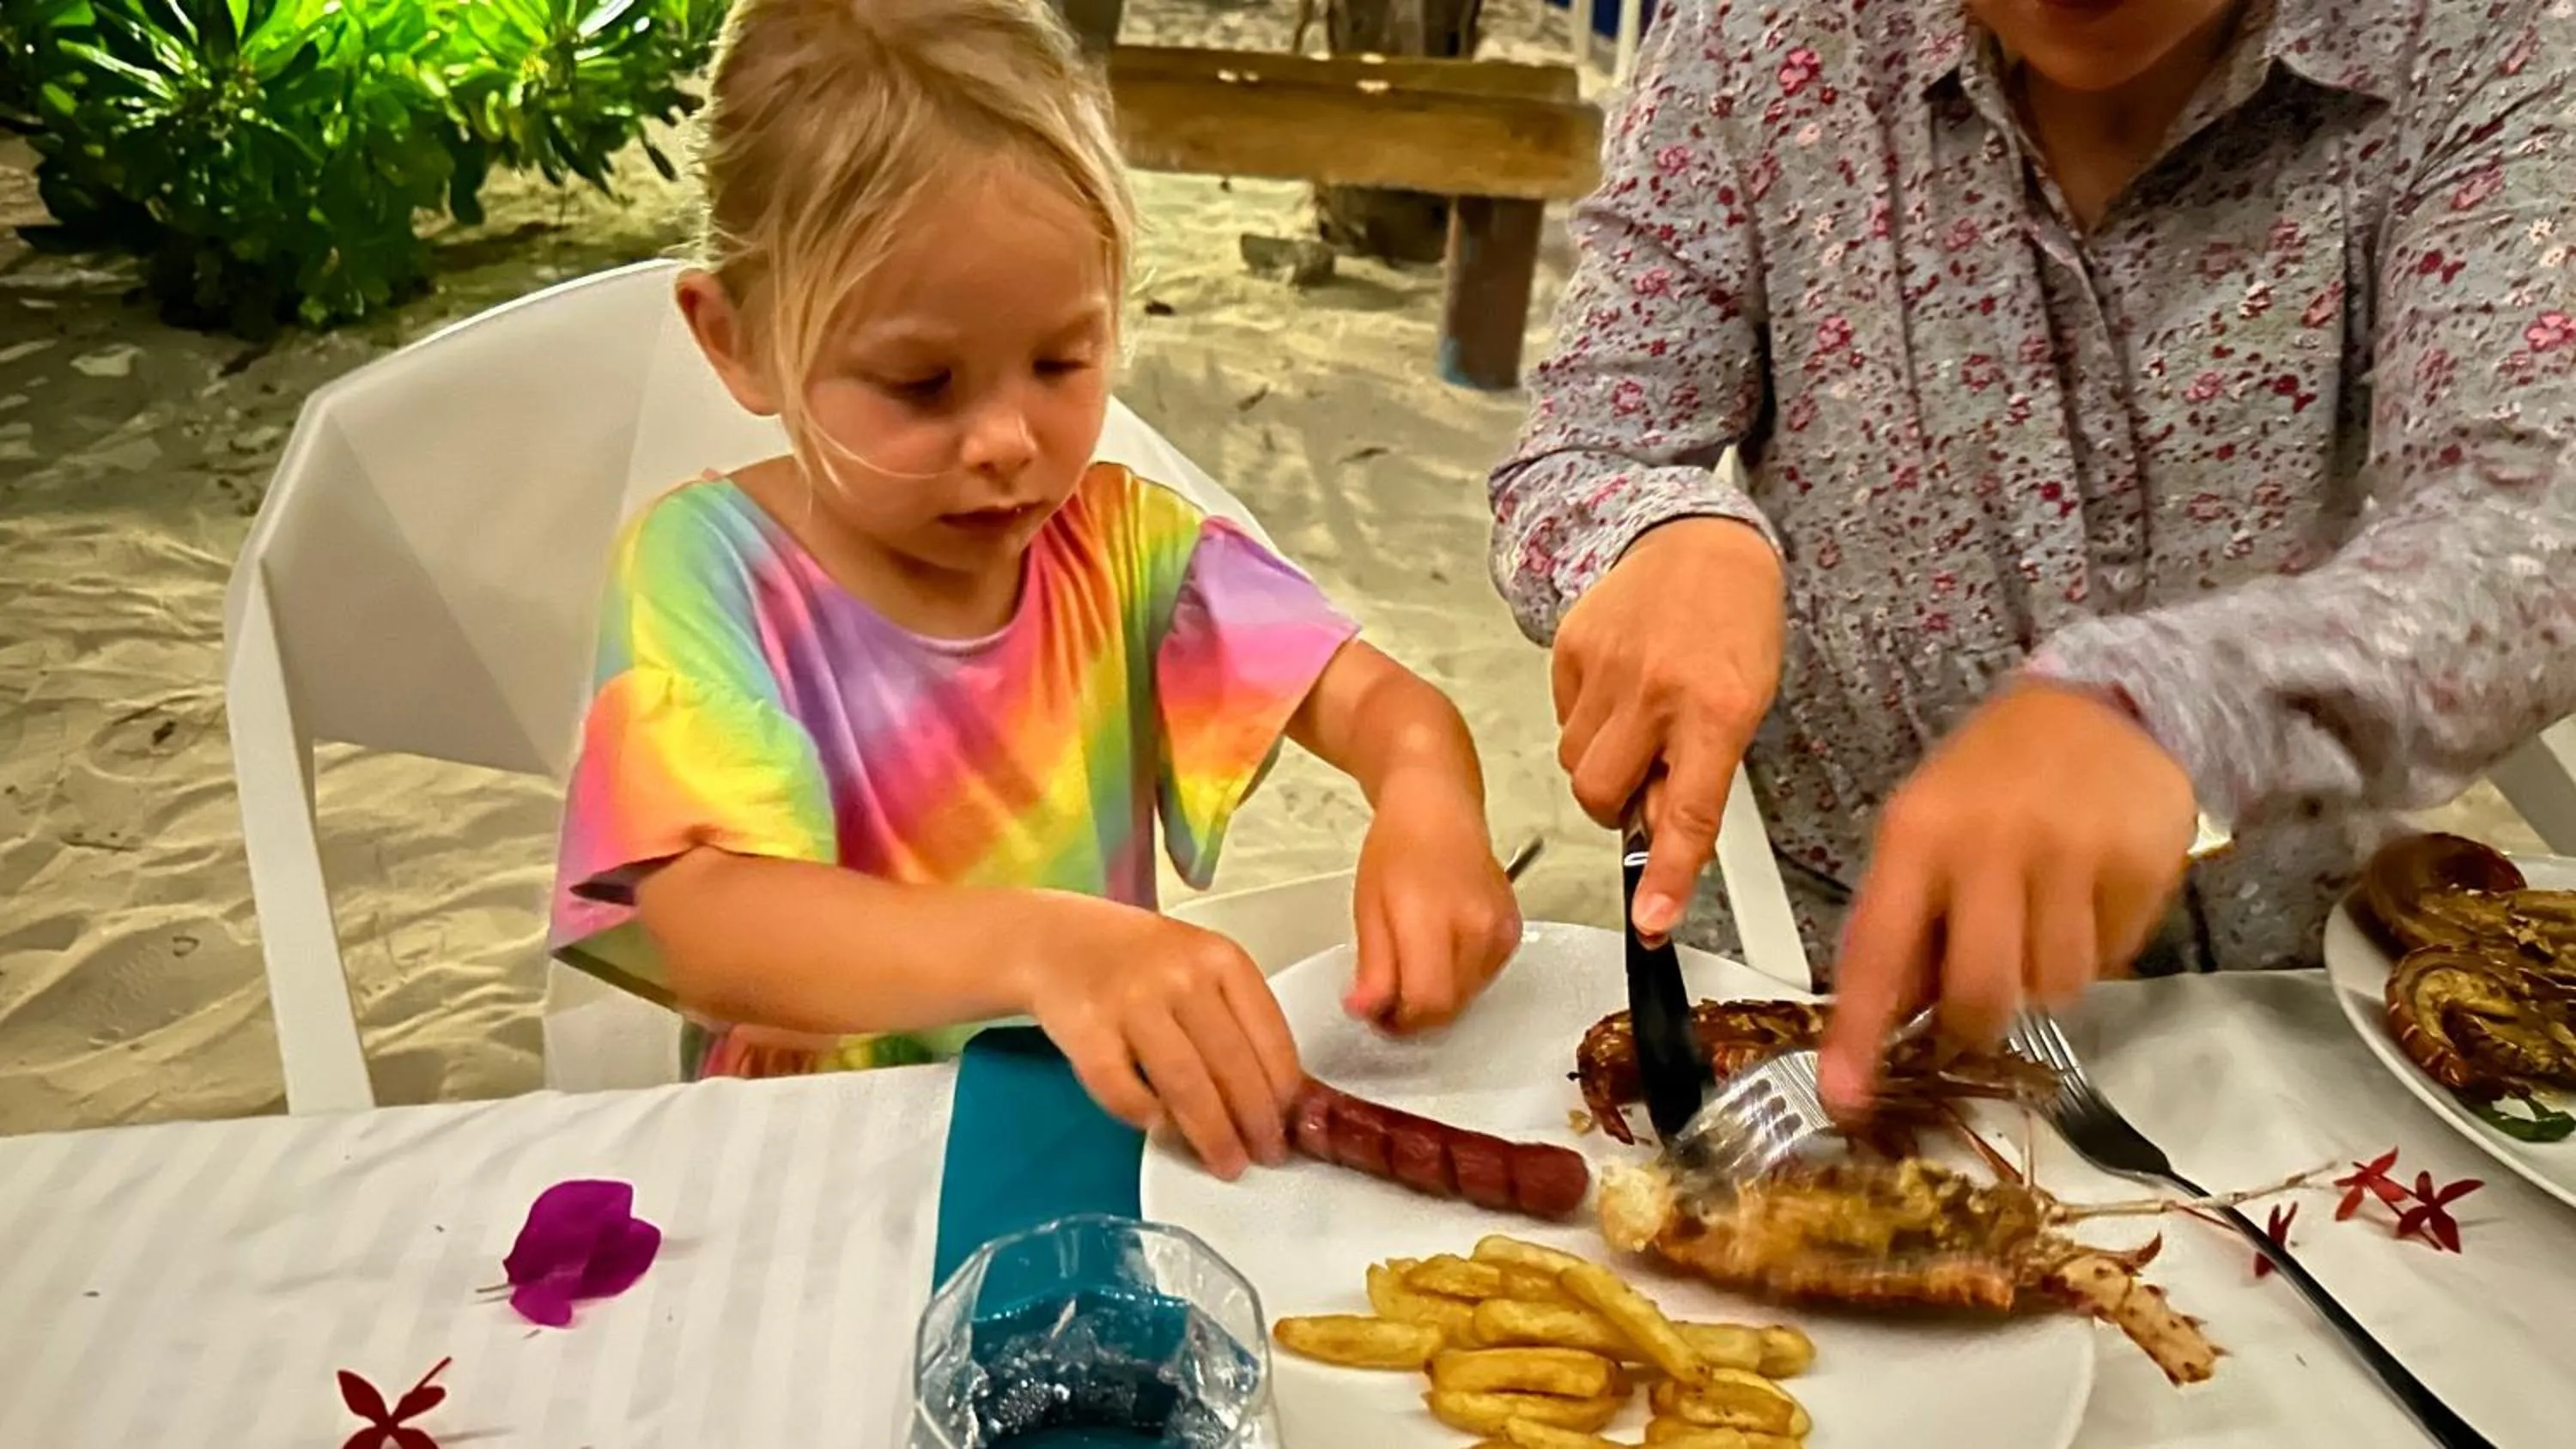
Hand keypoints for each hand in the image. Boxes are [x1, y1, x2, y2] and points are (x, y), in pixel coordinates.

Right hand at [1015, 893, 1302, 1180]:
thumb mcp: (1201, 968)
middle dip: (1256, 1123)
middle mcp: (1180, 976)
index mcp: (1220, 958)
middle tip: (1265, 1154)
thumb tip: (1289, 1097)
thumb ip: (1240, 1019)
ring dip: (1212, 1135)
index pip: (1270, 1037)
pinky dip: (1148, 1119)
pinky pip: (1124, 1092)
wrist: (1057, 940)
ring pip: (1186, 1085)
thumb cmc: (1140, 961)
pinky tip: (1163, 1131)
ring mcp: (1131, 1002)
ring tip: (1226, 1162)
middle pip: (1233, 1066)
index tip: (1292, 1125)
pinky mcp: (1086, 1030)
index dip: (1285, 1092)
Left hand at [1345, 773, 1524, 1032]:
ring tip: (1412, 966)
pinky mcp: (1512, 933)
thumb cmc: (1397, 849)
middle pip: (1449, 1008)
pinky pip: (1484, 980)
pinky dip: (1459, 980)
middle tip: (1387, 997)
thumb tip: (1366, 1011)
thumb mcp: (1368, 908)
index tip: (1376, 1015)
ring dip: (1437, 999)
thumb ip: (1373, 966)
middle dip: (1414, 1015)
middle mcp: (1476, 928)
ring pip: (1467, 999)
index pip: (1426, 1002)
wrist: (1438, 808)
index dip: (1399, 1021)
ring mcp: (1500, 932)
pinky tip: (1440, 952)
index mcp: (1432, 918)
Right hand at [1551, 518, 1784, 939]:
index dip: (1666, 875)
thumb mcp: (1747, 705)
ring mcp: (1608, 666)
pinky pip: (1562, 717)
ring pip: (1574, 762)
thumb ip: (1703, 773)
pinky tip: (1619, 684)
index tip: (1650, 921)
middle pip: (1600, 796)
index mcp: (1719, 710)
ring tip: (1638, 717)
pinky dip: (1586, 718)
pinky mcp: (1570, 647)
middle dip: (1615, 804)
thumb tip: (1659, 835)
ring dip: (1601, 759)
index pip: (1687, 813)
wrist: (1700, 541)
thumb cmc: (1736, 626)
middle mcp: (1658, 690)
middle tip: (1644, 776)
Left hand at [1818, 681, 2198, 1114]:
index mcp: (1917, 834)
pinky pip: (2112, 960)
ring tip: (2040, 920)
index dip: (1859, 1034)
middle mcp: (1990, 845)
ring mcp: (2071, 856)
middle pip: (1978, 995)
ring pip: (2052, 990)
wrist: (2105, 703)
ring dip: (2042, 979)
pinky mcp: (2139, 867)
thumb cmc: (1995, 774)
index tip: (1844, 1096)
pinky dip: (2096, 949)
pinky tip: (2086, 898)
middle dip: (1975, 1021)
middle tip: (1980, 998)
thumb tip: (1892, 1017)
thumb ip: (1906, 915)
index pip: (1878, 953)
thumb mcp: (1926, 824)